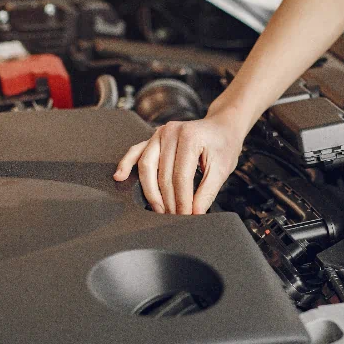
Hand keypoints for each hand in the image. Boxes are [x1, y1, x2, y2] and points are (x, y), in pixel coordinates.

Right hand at [113, 110, 246, 214]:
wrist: (222, 126)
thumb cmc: (223, 145)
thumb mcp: (222, 169)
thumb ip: (207, 192)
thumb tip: (195, 213)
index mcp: (190, 137)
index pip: (181, 177)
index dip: (183, 200)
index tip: (187, 216)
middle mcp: (171, 132)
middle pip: (163, 174)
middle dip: (168, 200)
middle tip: (174, 218)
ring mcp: (159, 133)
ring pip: (146, 166)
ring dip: (150, 191)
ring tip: (157, 209)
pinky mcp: (153, 137)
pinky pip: (136, 151)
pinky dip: (126, 164)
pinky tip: (120, 177)